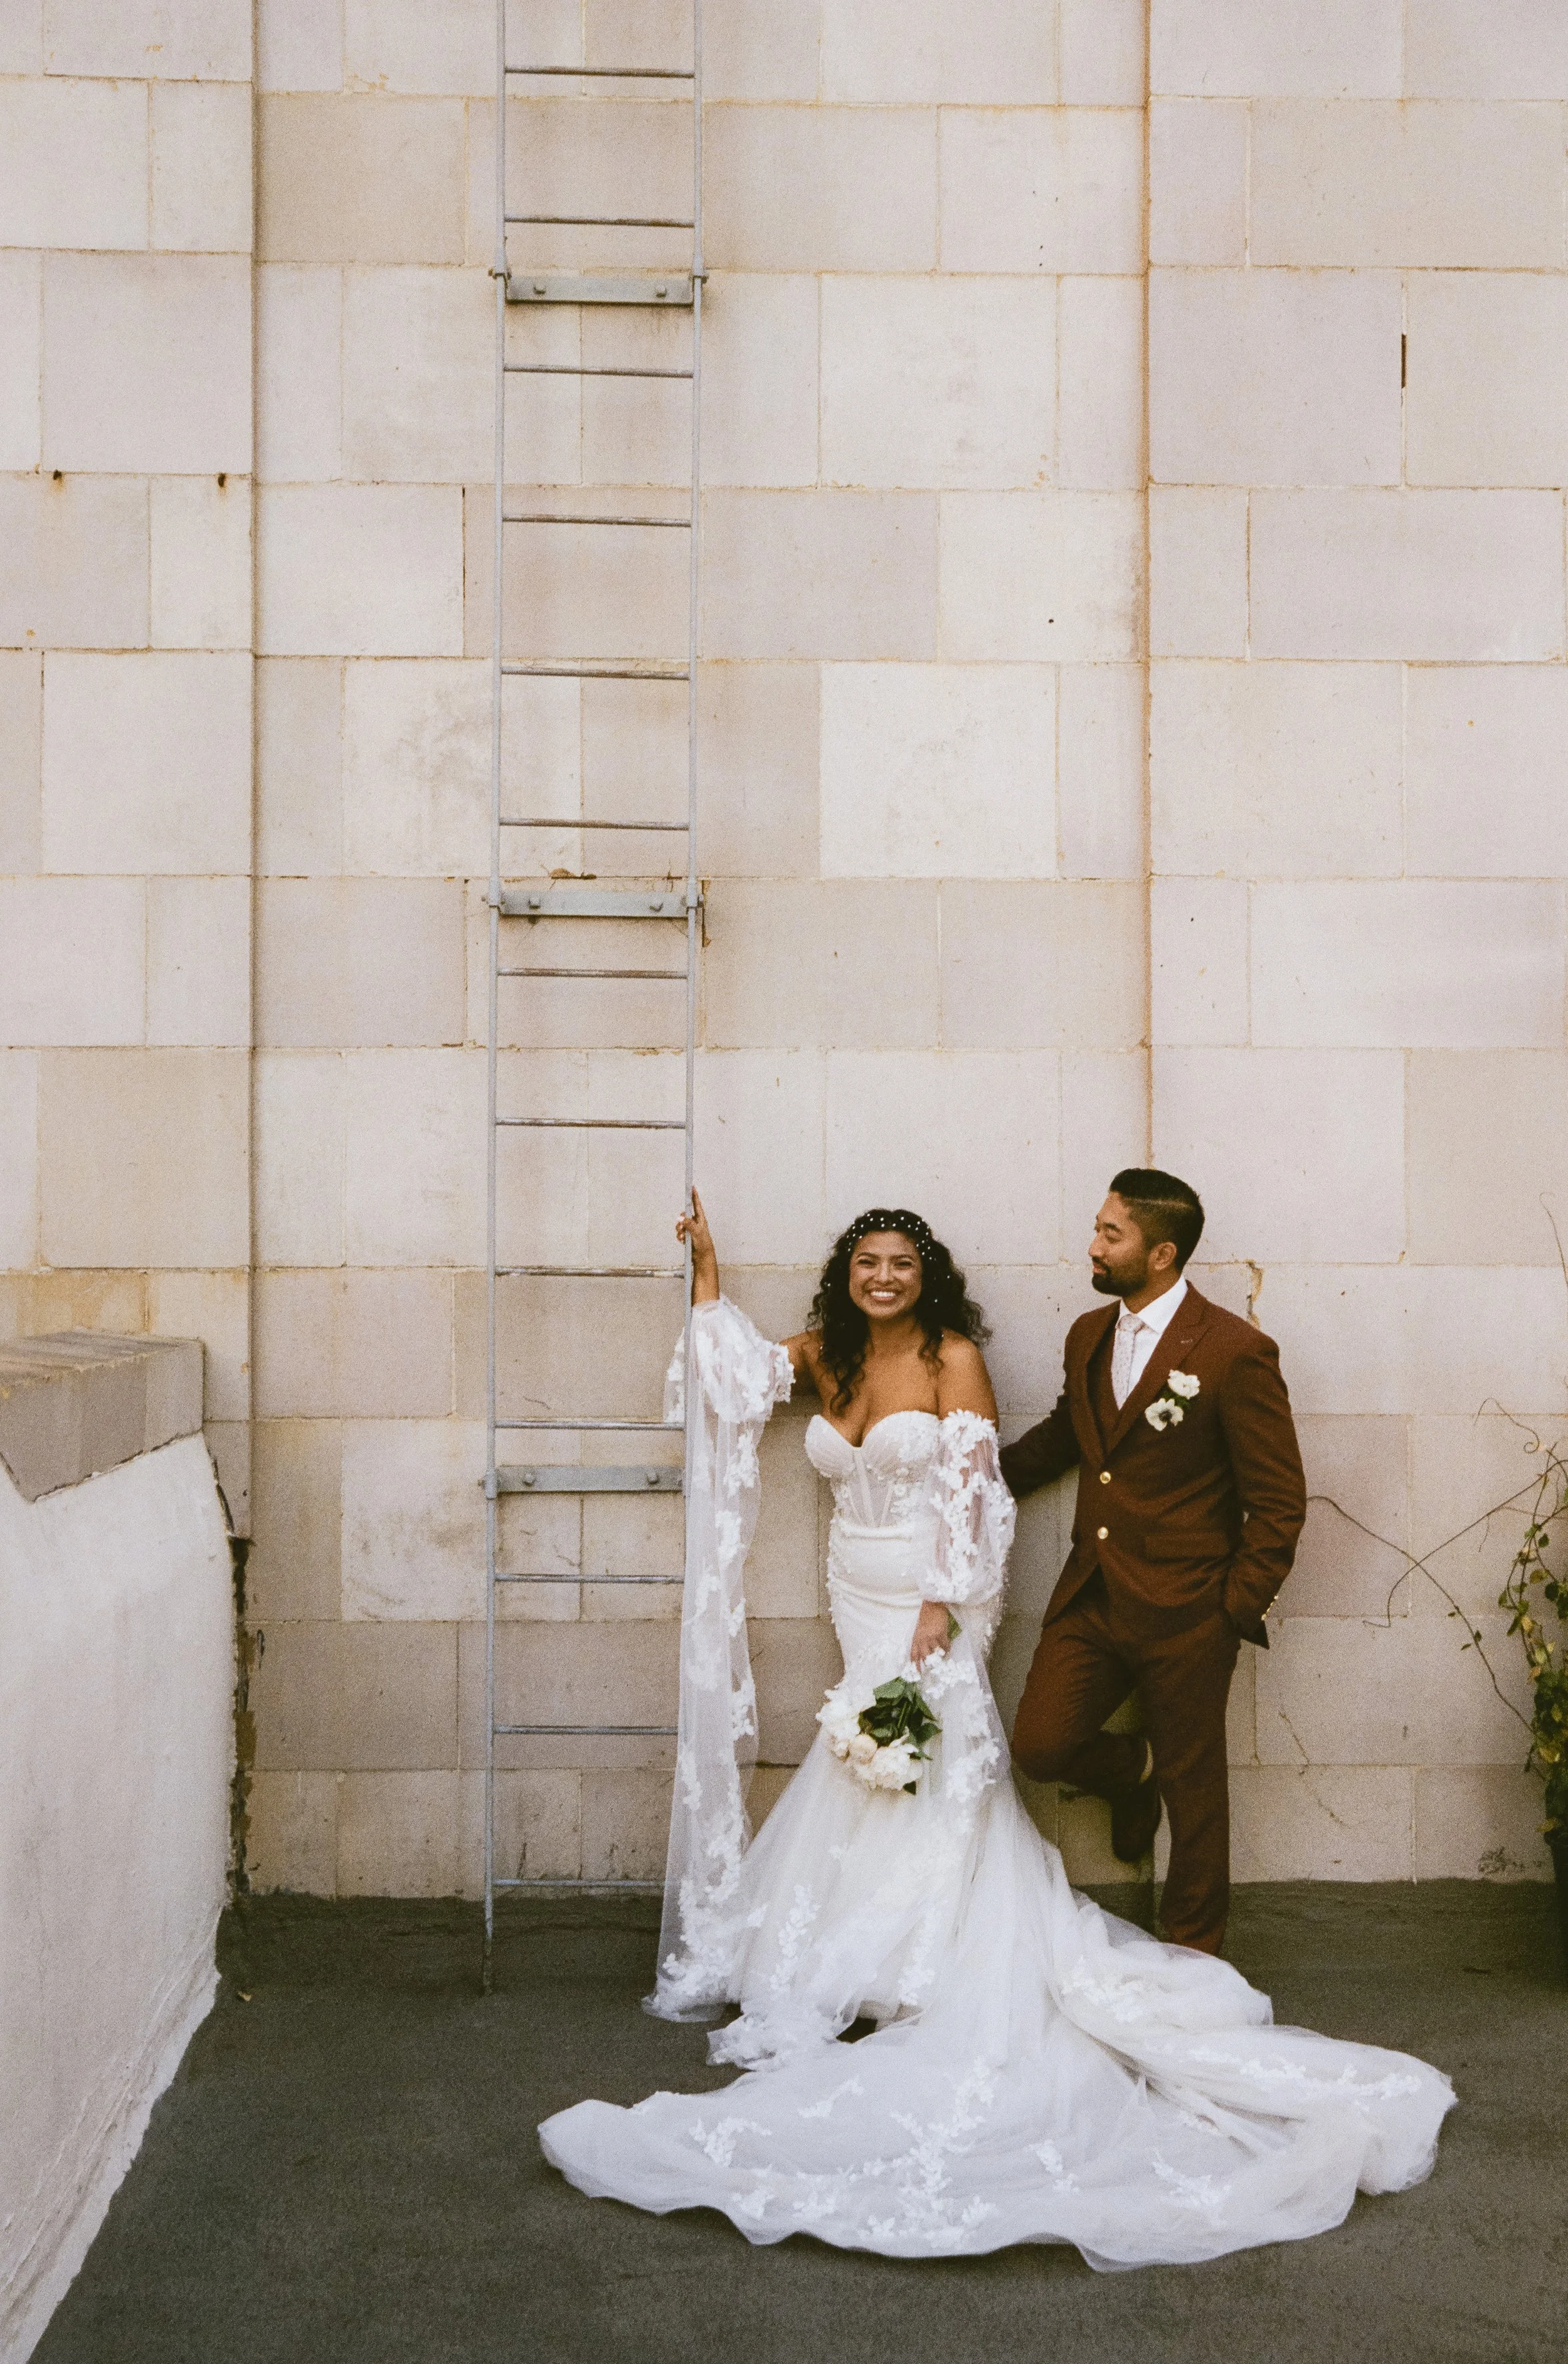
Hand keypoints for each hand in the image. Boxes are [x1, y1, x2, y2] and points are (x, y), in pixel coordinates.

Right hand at [676, 1187, 719, 1303]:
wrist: (703, 1259)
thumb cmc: (704, 1245)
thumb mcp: (697, 1233)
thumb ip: (688, 1224)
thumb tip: (680, 1217)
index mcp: (701, 1220)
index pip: (697, 1205)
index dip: (694, 1196)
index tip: (691, 1186)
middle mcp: (696, 1223)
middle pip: (685, 1215)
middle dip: (681, 1220)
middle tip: (681, 1227)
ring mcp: (692, 1230)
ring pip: (681, 1225)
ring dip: (679, 1230)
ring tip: (683, 1237)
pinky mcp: (688, 1237)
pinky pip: (680, 1233)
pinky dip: (679, 1236)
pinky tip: (682, 1241)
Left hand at [910, 1600, 953, 1669]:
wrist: (933, 1604)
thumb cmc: (925, 1616)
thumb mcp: (919, 1630)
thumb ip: (920, 1641)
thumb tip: (924, 1653)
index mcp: (915, 1638)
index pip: (914, 1655)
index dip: (916, 1666)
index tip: (918, 1674)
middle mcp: (922, 1639)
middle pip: (925, 1657)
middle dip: (930, 1664)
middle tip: (935, 1668)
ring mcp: (931, 1636)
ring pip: (936, 1652)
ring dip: (940, 1656)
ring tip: (943, 1658)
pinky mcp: (941, 1633)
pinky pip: (945, 1646)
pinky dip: (947, 1649)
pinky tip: (948, 1649)